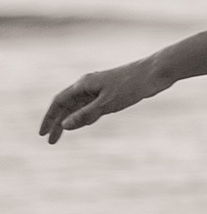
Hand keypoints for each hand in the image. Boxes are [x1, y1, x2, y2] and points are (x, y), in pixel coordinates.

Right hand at [39, 55, 172, 144]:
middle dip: (57, 122)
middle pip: (67, 105)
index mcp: (84, 84)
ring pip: (79, 106)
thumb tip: (65, 125)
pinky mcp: (111, 92)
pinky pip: (91, 105)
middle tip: (50, 141)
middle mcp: (88, 85)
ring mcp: (100, 88)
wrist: (156, 72)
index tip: (43, 134)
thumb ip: (86, 115)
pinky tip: (85, 123)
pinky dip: (85, 115)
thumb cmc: (131, 86)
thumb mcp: (107, 103)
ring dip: (70, 120)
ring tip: (61, 135)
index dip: (50, 118)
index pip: (59, 102)